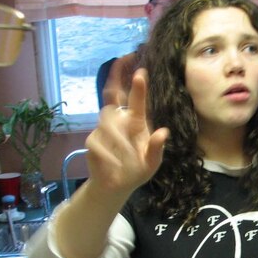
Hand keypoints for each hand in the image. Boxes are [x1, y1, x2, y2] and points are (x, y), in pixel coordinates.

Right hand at [84, 68, 167, 196]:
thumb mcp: (152, 163)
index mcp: (136, 123)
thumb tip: (164, 132)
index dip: (138, 88)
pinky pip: (97, 141)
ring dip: (119, 140)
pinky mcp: (93, 141)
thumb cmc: (138, 170)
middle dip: (114, 87)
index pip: (136, 102)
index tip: (141, 72)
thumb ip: (156, 149)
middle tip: (123, 87)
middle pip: (112, 101)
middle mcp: (119, 122)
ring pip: (106, 122)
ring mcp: (104, 130)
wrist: (117, 186)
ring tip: (130, 157)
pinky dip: (108, 153)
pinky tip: (116, 163)